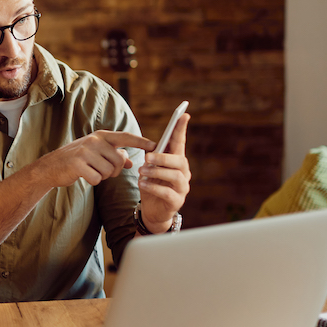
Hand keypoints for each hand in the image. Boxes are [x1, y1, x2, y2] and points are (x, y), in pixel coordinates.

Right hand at [31, 131, 151, 188]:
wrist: (51, 167)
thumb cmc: (76, 160)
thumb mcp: (95, 153)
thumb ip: (113, 155)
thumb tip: (130, 162)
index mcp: (100, 136)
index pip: (125, 137)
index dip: (141, 142)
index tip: (156, 145)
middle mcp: (94, 140)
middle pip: (118, 161)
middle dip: (114, 170)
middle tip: (103, 171)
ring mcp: (85, 151)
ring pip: (109, 171)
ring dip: (102, 176)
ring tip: (91, 171)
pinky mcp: (78, 164)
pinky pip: (97, 178)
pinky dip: (93, 181)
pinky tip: (84, 176)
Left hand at [138, 114, 190, 232]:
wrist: (153, 211)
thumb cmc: (152, 186)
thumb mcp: (150, 169)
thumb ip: (152, 157)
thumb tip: (149, 148)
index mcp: (176, 161)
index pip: (180, 143)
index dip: (181, 129)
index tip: (183, 115)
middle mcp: (183, 173)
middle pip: (179, 160)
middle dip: (163, 157)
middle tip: (147, 157)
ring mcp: (182, 187)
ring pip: (175, 176)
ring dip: (157, 172)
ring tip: (142, 172)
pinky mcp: (177, 201)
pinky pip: (167, 192)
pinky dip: (153, 187)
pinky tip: (142, 184)